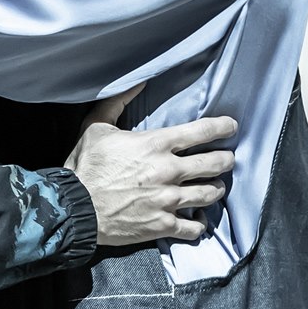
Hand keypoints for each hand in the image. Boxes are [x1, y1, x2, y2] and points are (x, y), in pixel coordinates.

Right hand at [64, 91, 236, 246]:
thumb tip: (137, 81)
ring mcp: (169, 199)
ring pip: (210, 193)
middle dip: (225, 159)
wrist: (76, 207)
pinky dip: (199, 224)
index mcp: (155, 144)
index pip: (201, 132)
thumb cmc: (86, 165)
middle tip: (227, 159)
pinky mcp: (164, 224)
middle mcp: (169, 171)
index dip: (222, 127)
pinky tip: (198, 219)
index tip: (231, 126)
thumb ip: (118, 102)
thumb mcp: (96, 126)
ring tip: (215, 187)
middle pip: (214, 163)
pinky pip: (195, 227)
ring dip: (216, 189)